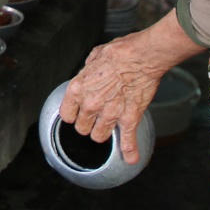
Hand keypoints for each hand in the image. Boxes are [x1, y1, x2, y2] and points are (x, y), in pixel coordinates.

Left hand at [57, 11, 204, 162]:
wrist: (142, 55)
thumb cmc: (120, 52)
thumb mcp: (95, 56)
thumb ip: (88, 70)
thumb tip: (89, 71)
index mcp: (78, 88)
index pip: (67, 114)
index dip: (73, 114)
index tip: (77, 114)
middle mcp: (91, 104)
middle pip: (82, 127)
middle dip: (88, 124)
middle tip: (95, 118)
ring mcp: (109, 113)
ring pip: (99, 136)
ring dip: (103, 133)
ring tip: (107, 128)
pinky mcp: (128, 118)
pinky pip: (127, 139)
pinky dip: (130, 150)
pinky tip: (130, 157)